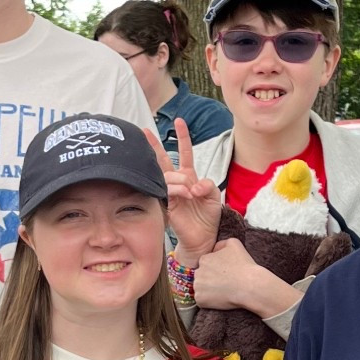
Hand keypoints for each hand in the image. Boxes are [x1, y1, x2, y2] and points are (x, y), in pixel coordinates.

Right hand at [149, 122, 221, 260]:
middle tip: (145, 131)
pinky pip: (168, 189)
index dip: (182, 137)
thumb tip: (195, 184)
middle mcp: (177, 182)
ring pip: (169, 175)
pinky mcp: (166, 203)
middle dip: (154, 144)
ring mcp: (170, 192)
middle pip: (163, 159)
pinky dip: (178, 189)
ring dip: (182, 180)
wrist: (203, 238)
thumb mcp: (214, 196)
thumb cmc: (208, 217)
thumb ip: (207, 184)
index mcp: (189, 176)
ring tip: (192, 192)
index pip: (184, 153)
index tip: (179, 121)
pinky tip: (187, 194)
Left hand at [193, 239, 297, 318]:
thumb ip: (221, 243)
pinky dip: (209, 301)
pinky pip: (202, 301)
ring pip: (201, 289)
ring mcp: (198, 287)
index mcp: (204, 259)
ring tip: (224, 291)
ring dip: (209, 290)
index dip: (216, 270)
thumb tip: (215, 248)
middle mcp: (198, 272)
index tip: (225, 273)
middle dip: (210, 279)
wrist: (250, 286)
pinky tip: (221, 298)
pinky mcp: (200, 300)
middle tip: (225, 283)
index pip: (205, 264)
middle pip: (201, 276)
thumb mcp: (234, 244)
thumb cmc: (244, 266)